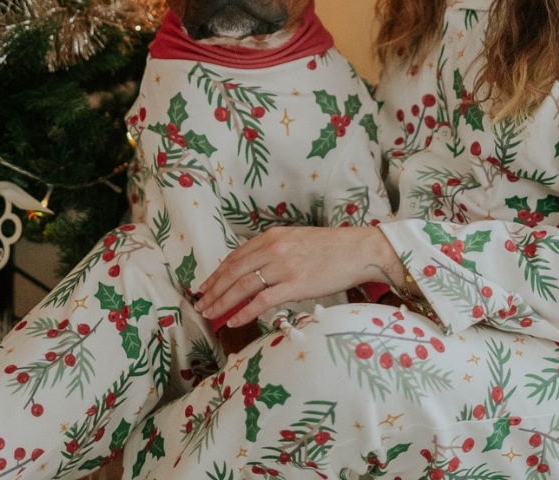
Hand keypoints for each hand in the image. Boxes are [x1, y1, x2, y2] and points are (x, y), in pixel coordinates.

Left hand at [194, 225, 401, 328]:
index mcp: (272, 236)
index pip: (236, 257)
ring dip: (223, 302)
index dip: (217, 274)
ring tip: (211, 314)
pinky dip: (245, 312)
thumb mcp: (296, 240)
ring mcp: (284, 266)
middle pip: (234, 272)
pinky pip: (263, 300)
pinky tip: (234, 321)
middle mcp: (274, 248)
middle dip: (214, 290)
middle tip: (200, 304)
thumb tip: (251, 270)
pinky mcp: (296, 284)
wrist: (358, 250)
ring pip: (243, 286)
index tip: (205, 287)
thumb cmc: (330, 248)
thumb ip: (273, 251)